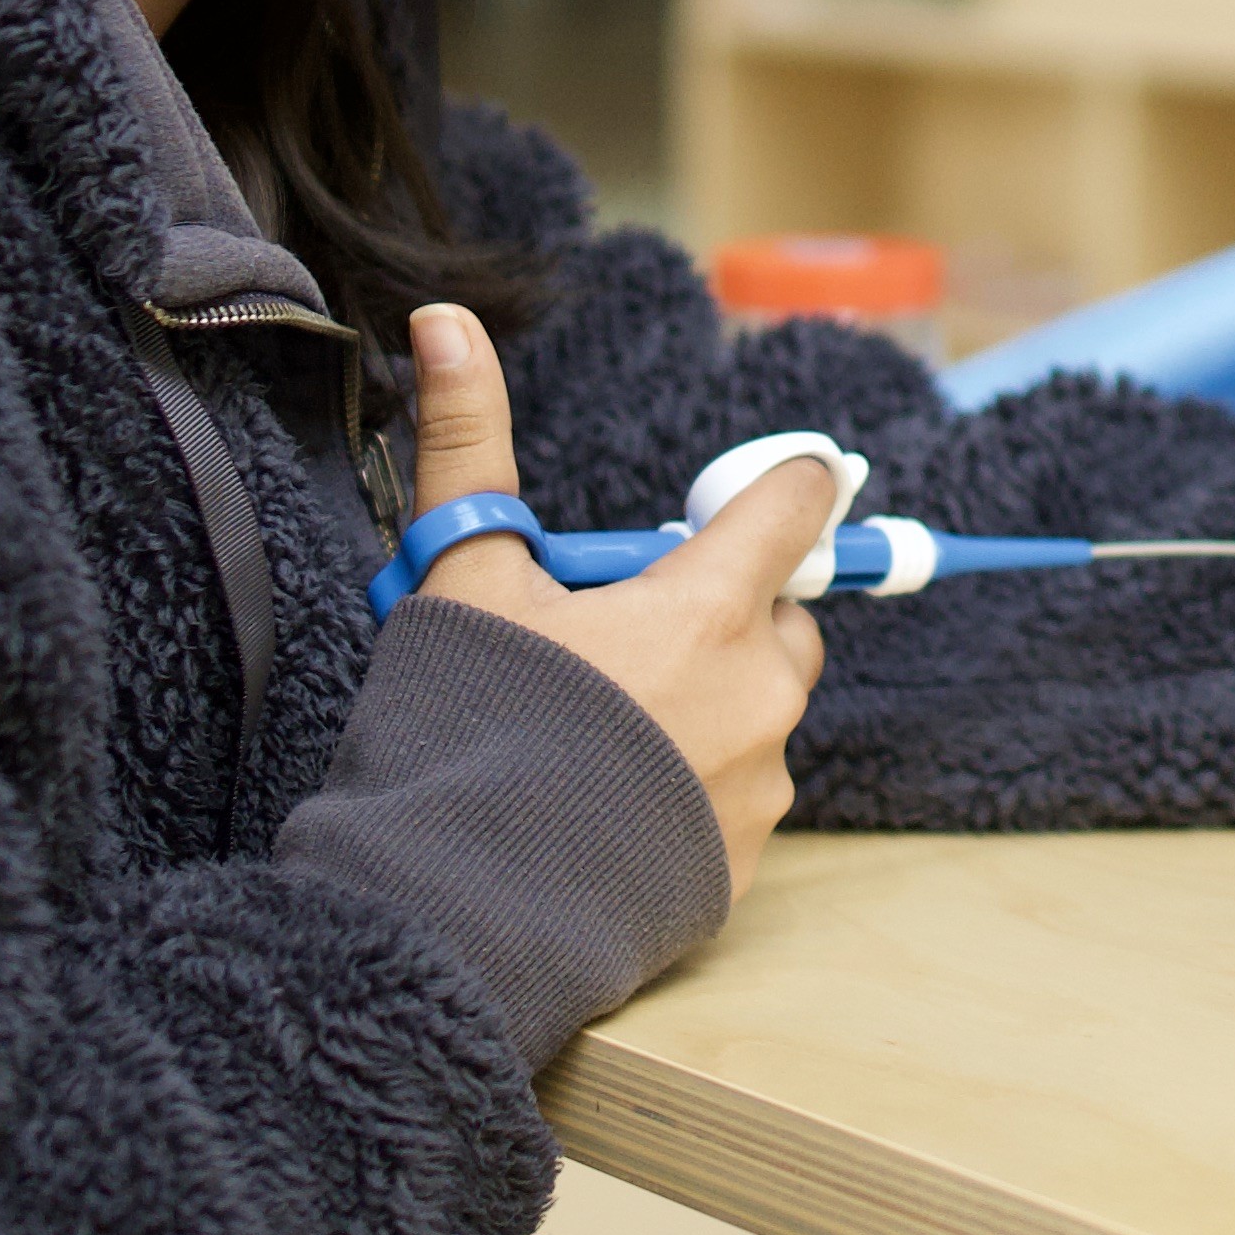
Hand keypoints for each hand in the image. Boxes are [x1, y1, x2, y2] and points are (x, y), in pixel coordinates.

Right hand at [403, 303, 831, 896]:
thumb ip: (469, 442)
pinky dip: (696, 783)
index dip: (778, 484)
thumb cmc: (460, 731)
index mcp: (705, 611)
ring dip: (709, 699)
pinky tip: (613, 799)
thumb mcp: (460, 577)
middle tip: (623, 631)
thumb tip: (445, 321)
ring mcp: (762, 786)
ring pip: (762, 709)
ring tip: (602, 726)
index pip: (790, 508)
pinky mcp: (748, 864)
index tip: (772, 481)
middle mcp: (759, 694)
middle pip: (780, 617)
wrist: (453, 913)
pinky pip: (743, 794)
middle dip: (724, 609)